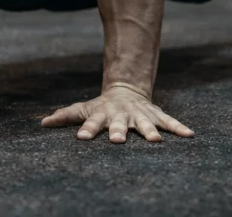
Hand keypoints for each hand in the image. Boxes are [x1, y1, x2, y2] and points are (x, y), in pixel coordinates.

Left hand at [41, 85, 193, 142]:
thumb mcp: (83, 109)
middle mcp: (121, 115)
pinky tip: (190, 135)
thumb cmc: (101, 107)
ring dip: (149, 132)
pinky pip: (169, 122)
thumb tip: (42, 122)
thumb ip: (65, 116)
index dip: (86, 129)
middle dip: (118, 132)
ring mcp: (139, 115)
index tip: (80, 137)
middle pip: (118, 124)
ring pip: (145, 124)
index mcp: (102, 115)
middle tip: (117, 140)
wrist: (126, 90)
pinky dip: (179, 128)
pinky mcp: (155, 116)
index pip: (91, 123)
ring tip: (156, 141)